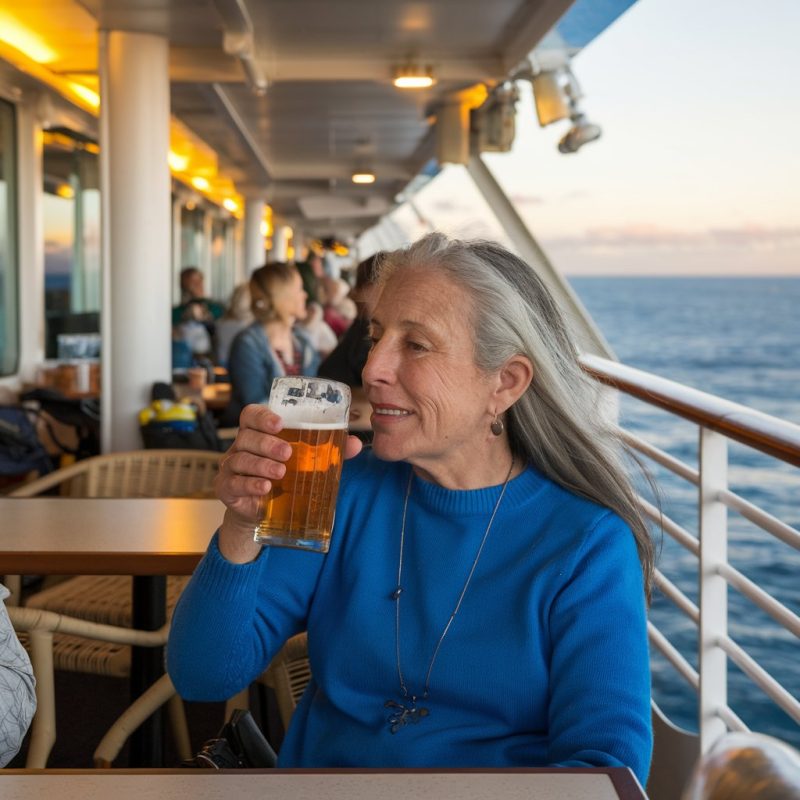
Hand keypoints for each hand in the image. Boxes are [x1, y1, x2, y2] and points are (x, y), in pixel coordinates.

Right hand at [216, 403, 362, 561]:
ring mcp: (231, 467)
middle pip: (246, 436)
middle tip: (288, 453)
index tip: (279, 423)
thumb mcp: (304, 462)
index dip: (262, 416)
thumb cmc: (284, 478)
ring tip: (280, 472)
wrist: (262, 512)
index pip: (251, 415)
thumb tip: (355, 444)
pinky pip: (233, 483)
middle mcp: (240, 446)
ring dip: (261, 464)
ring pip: (240, 459)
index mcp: (258, 433)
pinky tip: (264, 487)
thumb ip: (329, 451)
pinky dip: (249, 484)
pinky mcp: (226, 489)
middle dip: (267, 443)